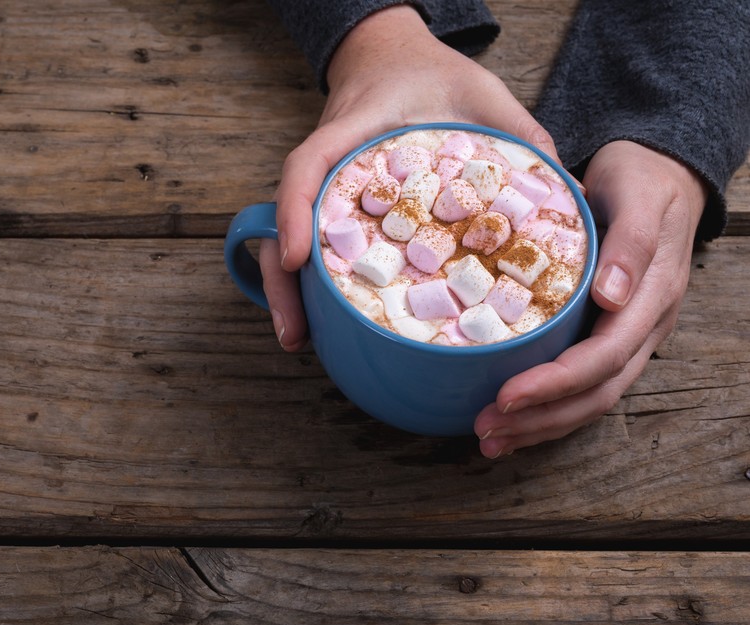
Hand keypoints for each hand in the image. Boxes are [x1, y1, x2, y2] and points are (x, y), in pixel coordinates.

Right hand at [262, 5, 557, 350]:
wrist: (396, 59)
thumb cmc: (437, 77)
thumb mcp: (485, 96)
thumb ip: (521, 139)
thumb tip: (566, 197)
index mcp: (356, 132)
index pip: (310, 165)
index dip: (296, 210)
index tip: (299, 257)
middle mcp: (331, 166)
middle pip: (287, 220)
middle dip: (282, 279)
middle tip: (296, 333)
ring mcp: (328, 190)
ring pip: (289, 238)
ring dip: (289, 292)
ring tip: (299, 339)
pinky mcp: (336, 207)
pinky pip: (317, 244)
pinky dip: (312, 283)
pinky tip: (325, 321)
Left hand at [475, 140, 708, 457]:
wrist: (659, 178)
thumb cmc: (641, 182)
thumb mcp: (638, 197)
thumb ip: (631, 243)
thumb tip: (611, 296)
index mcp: (650, 299)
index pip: (603, 357)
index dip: (556, 383)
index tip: (506, 395)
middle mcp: (641, 328)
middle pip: (595, 393)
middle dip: (540, 418)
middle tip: (485, 429)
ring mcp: (627, 338)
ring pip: (590, 401)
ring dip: (540, 426)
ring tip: (489, 440)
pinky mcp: (608, 339)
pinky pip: (582, 386)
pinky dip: (547, 409)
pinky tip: (510, 421)